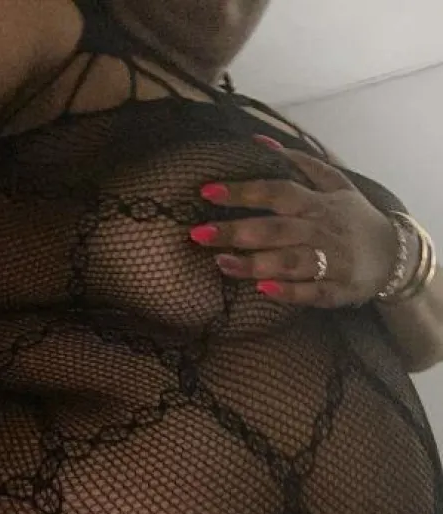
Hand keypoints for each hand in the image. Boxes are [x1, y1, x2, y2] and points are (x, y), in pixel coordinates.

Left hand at [190, 147, 398, 307]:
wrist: (396, 255)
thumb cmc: (354, 218)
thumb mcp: (335, 183)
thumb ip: (299, 162)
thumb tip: (259, 140)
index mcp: (317, 203)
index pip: (276, 192)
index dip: (243, 191)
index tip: (207, 191)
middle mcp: (321, 230)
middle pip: (275, 229)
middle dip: (236, 231)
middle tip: (199, 234)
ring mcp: (331, 261)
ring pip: (289, 261)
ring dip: (254, 263)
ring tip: (220, 263)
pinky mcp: (338, 289)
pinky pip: (312, 292)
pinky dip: (289, 291)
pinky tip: (263, 291)